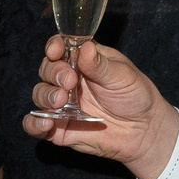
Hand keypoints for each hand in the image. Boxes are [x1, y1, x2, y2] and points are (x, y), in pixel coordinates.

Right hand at [24, 37, 178, 178]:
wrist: (144, 131)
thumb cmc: (136, 96)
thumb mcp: (122, 76)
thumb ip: (100, 64)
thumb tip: (84, 47)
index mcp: (82, 61)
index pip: (59, 48)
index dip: (54, 47)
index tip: (56, 51)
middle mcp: (68, 81)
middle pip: (46, 69)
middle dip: (53, 73)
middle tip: (69, 81)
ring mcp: (62, 105)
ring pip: (39, 94)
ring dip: (46, 95)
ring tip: (61, 101)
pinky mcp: (59, 128)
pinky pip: (36, 124)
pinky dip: (34, 123)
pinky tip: (46, 123)